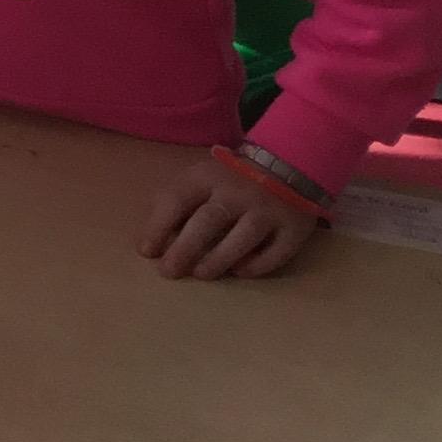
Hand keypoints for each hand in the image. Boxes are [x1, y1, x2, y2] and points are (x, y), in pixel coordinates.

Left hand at [139, 151, 322, 279]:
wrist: (286, 168)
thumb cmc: (229, 181)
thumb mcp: (199, 179)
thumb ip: (176, 202)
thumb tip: (152, 240)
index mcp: (207, 176)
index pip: (177, 199)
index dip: (158, 226)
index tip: (147, 251)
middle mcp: (238, 192)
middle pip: (208, 221)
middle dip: (185, 248)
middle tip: (168, 271)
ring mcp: (268, 210)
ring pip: (242, 237)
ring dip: (219, 259)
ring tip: (201, 274)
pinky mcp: (294, 229)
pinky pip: (276, 252)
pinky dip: (257, 265)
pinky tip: (240, 272)